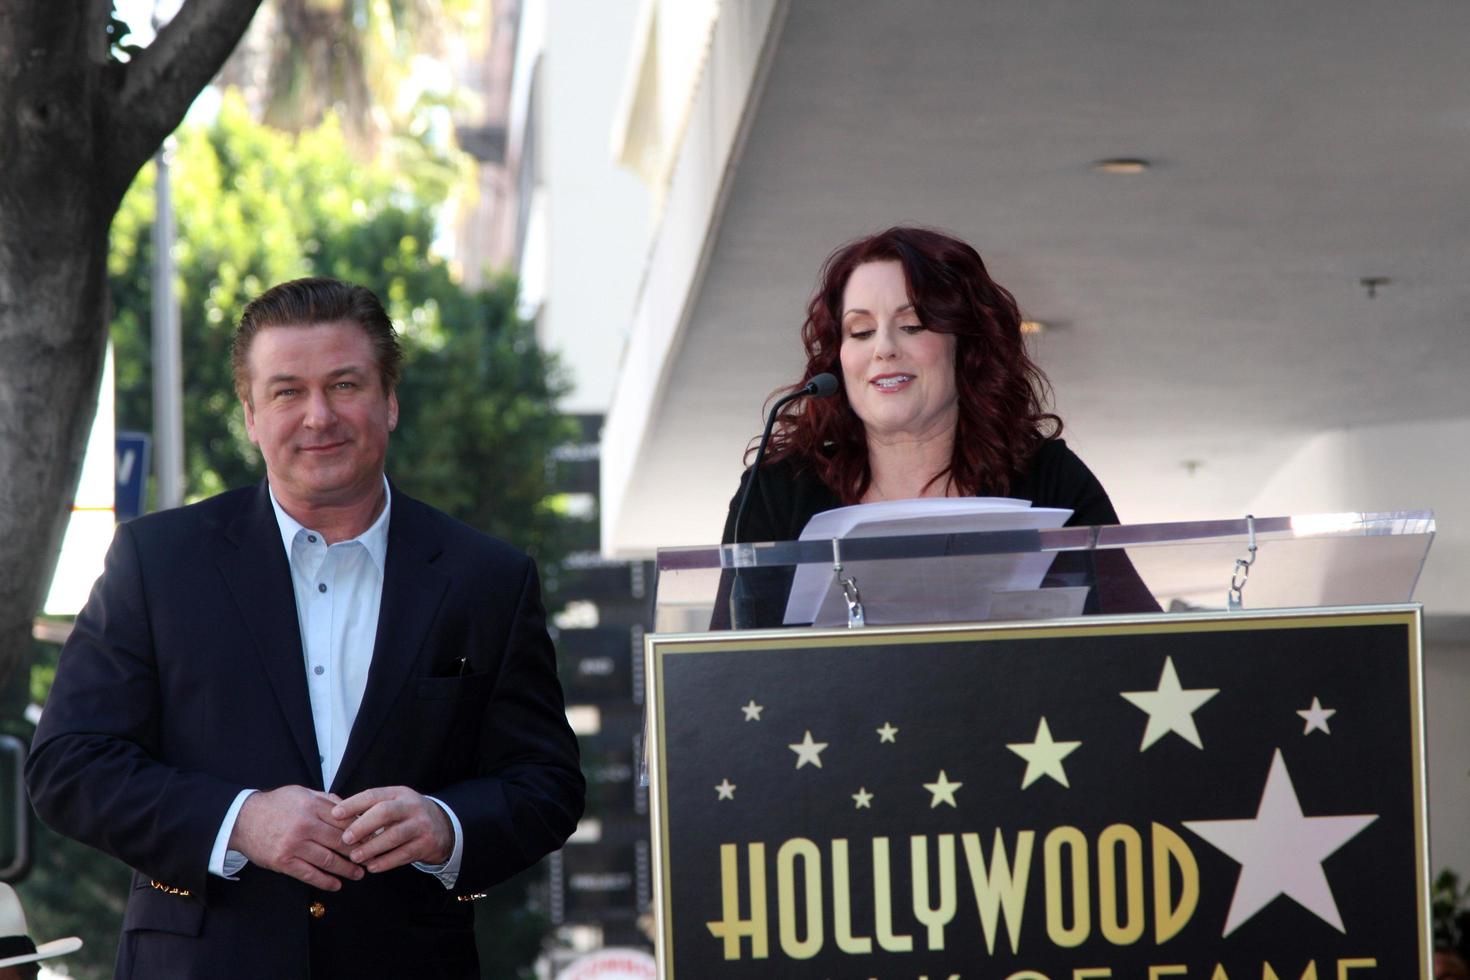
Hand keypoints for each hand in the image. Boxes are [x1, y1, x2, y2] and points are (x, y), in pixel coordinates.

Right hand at [229, 785, 363, 890]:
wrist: (241, 819)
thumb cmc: (275, 805)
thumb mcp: (301, 793)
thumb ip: (325, 799)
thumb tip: (350, 807)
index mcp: (312, 805)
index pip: (344, 820)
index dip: (362, 831)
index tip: (373, 838)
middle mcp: (305, 825)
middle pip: (340, 840)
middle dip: (358, 851)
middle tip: (371, 858)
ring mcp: (294, 844)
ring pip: (328, 859)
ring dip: (346, 869)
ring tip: (358, 873)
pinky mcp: (283, 861)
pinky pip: (309, 874)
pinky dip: (325, 881)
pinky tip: (336, 884)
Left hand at [332, 786, 453, 872]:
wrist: (444, 827)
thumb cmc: (407, 815)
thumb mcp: (394, 803)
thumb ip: (369, 807)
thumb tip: (335, 812)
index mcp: (399, 793)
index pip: (373, 795)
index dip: (353, 804)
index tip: (335, 814)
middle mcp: (411, 806)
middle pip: (385, 812)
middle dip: (363, 825)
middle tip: (345, 838)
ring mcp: (421, 825)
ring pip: (394, 836)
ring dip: (372, 848)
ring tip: (355, 857)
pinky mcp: (426, 844)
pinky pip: (404, 854)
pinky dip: (386, 862)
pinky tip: (372, 867)